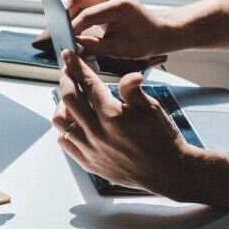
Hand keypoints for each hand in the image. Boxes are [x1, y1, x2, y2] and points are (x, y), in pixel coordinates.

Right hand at [33, 0, 181, 58]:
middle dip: (64, 16)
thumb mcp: (118, 50)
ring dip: (69, 13)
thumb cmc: (144, 42)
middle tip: (57, 33)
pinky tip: (73, 25)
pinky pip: (86, 0)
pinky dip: (77, 12)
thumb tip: (71, 46)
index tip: (61, 41)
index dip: (70, 29)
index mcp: (119, 6)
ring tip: (63, 31)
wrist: (161, 31)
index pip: (86, 16)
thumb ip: (93, 47)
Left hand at [52, 50, 198, 194]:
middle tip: (68, 71)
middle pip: (68, 98)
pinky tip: (74, 122)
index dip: (76, 66)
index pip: (88, 84)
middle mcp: (98, 133)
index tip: (69, 55)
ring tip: (71, 98)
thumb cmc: (162, 139)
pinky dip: (65, 129)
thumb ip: (134, 91)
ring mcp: (91, 150)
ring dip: (62, 105)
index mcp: (113, 117)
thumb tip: (130, 75)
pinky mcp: (88, 163)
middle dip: (65, 79)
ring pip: (61, 121)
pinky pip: (65, 142)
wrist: (167, 172)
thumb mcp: (153, 109)